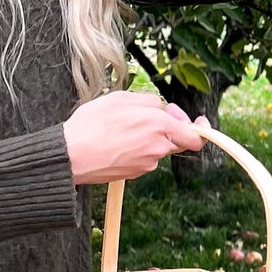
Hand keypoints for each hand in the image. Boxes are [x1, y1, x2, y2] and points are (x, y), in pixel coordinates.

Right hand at [63, 89, 206, 185]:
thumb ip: (149, 101)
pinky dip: (137, 150)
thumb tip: (163, 109)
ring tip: (124, 129)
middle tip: (152, 119)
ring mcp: (147, 163)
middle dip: (170, 129)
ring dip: (150, 139)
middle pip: (177, 142)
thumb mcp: (120, 98)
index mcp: (158, 124)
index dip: (199, 129)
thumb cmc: (91, 125)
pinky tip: (117, 143)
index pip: (194, 136)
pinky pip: (145, 159)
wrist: (71, 156)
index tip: (198, 123)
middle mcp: (157, 147)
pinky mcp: (135, 173)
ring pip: (158, 149)